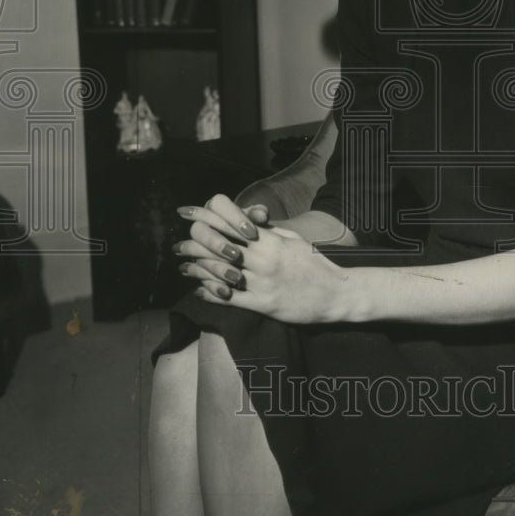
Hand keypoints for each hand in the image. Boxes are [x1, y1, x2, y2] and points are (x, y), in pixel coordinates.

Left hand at [175, 199, 351, 322]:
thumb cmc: (315, 263)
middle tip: (177, 246)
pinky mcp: (263, 304)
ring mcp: (262, 282)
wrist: (337, 292)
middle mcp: (263, 258)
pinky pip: (230, 298)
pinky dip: (211, 293)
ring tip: (183, 267)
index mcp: (270, 239)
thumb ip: (268, 231)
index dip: (204, 214)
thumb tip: (246, 220)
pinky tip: (199, 290)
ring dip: (196, 269)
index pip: (230, 220)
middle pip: (217, 245)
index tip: (186, 211)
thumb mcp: (292, 239)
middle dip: (193, 243)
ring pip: (219, 272)